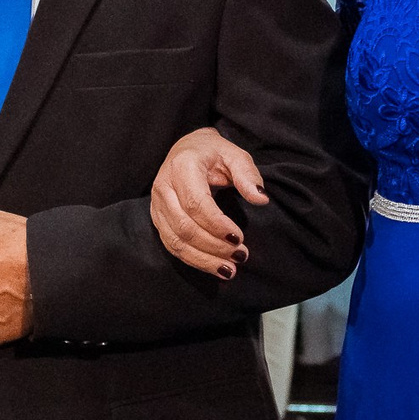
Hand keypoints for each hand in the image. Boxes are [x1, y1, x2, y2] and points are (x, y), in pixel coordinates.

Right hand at [149, 127, 263, 278]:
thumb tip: (261, 199)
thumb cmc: (213, 153)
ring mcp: (157, 205)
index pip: (196, 204)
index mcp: (182, 167)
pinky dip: (193, 260)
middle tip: (240, 255)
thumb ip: (248, 175)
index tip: (239, 238)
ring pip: (176, 241)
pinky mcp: (158, 219)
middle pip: (184, 226)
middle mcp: (163, 187)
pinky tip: (214, 267)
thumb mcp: (235, 155)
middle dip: (213, 246)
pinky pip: (172, 245)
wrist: (186, 150)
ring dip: (204, 259)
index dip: (217, 225)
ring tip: (230, 269)